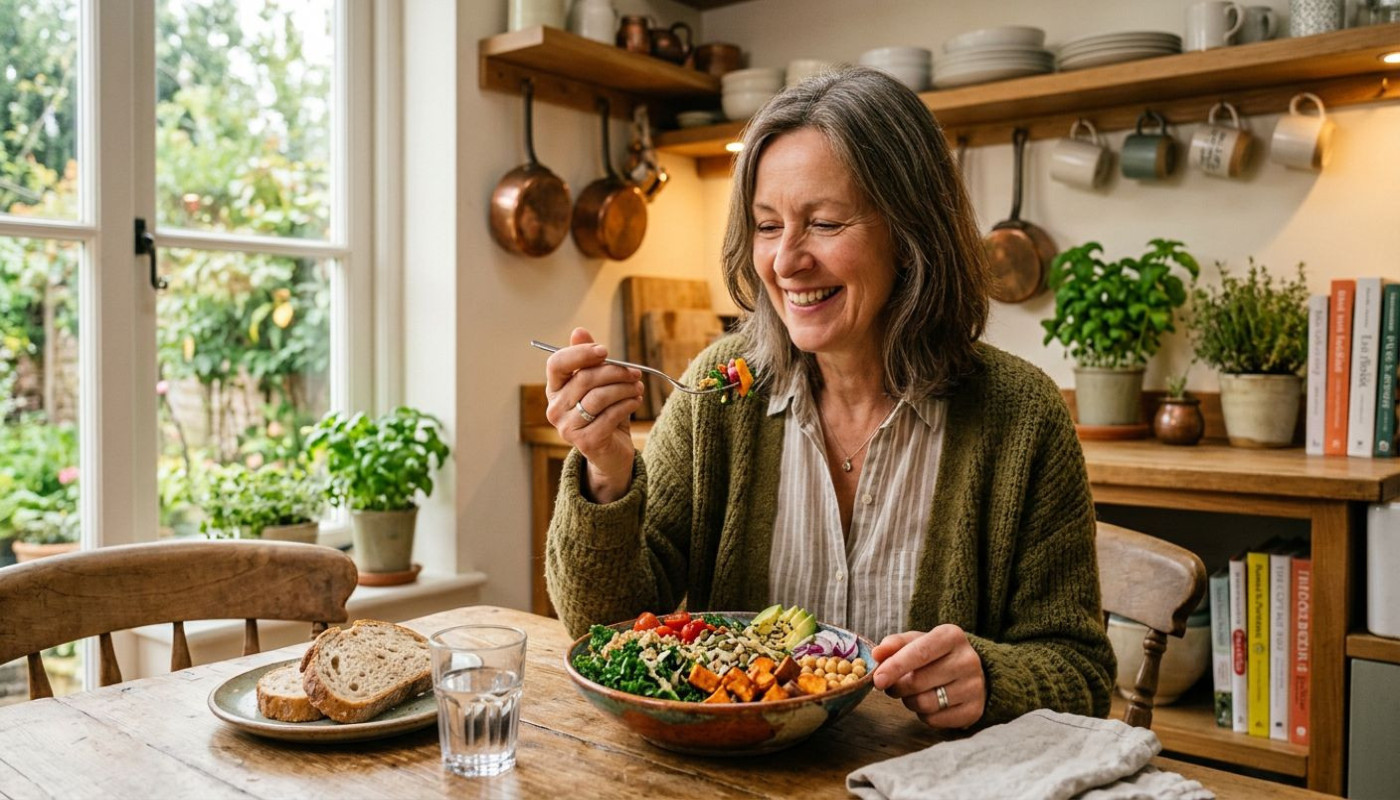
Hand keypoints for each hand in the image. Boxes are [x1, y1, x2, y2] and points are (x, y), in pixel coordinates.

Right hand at [543, 327, 644, 502]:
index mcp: (554, 389)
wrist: (611, 452)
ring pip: (598, 397)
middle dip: (614, 372)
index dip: (581, 353)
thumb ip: (589, 359)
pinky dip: (627, 405)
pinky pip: (609, 416)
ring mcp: (567, 427)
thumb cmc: (604, 413)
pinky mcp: (585, 442)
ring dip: (623, 388)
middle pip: (584, 379)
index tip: (605, 351)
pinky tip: (635, 401)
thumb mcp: (598, 384)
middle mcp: (555, 409)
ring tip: (637, 387)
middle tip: (634, 372)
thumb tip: (579, 331)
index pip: (556, 364)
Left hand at [871, 625, 986, 728]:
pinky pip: (935, 720)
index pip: (920, 652)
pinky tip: (928, 703)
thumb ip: (894, 644)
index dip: (895, 667)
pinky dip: (923, 715)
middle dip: (897, 687)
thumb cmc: (936, 655)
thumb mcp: (916, 641)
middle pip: (919, 681)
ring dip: (909, 701)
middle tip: (892, 686)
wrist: (969, 672)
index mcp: (952, 636)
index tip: (878, 679)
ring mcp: (974, 686)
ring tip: (911, 694)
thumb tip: (876, 654)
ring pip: (925, 703)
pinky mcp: (974, 710)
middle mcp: (968, 660)